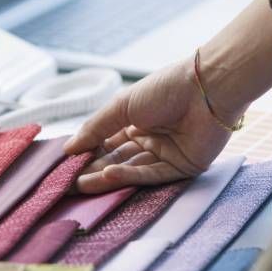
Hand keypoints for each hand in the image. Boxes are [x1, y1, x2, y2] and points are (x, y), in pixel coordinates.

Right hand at [63, 59, 235, 193]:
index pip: (106, 144)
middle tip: (67, 184)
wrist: (207, 87)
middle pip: (117, 160)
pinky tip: (108, 174)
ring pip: (131, 170)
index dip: (87, 154)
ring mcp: (166, 156)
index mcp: (137, 123)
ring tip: (81, 183)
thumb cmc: (166, 88)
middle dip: (92, 171)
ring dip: (106, 177)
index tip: (64, 166)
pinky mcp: (182, 169)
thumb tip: (69, 148)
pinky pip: (152, 175)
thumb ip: (95, 128)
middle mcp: (150, 140)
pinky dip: (129, 176)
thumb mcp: (122, 105)